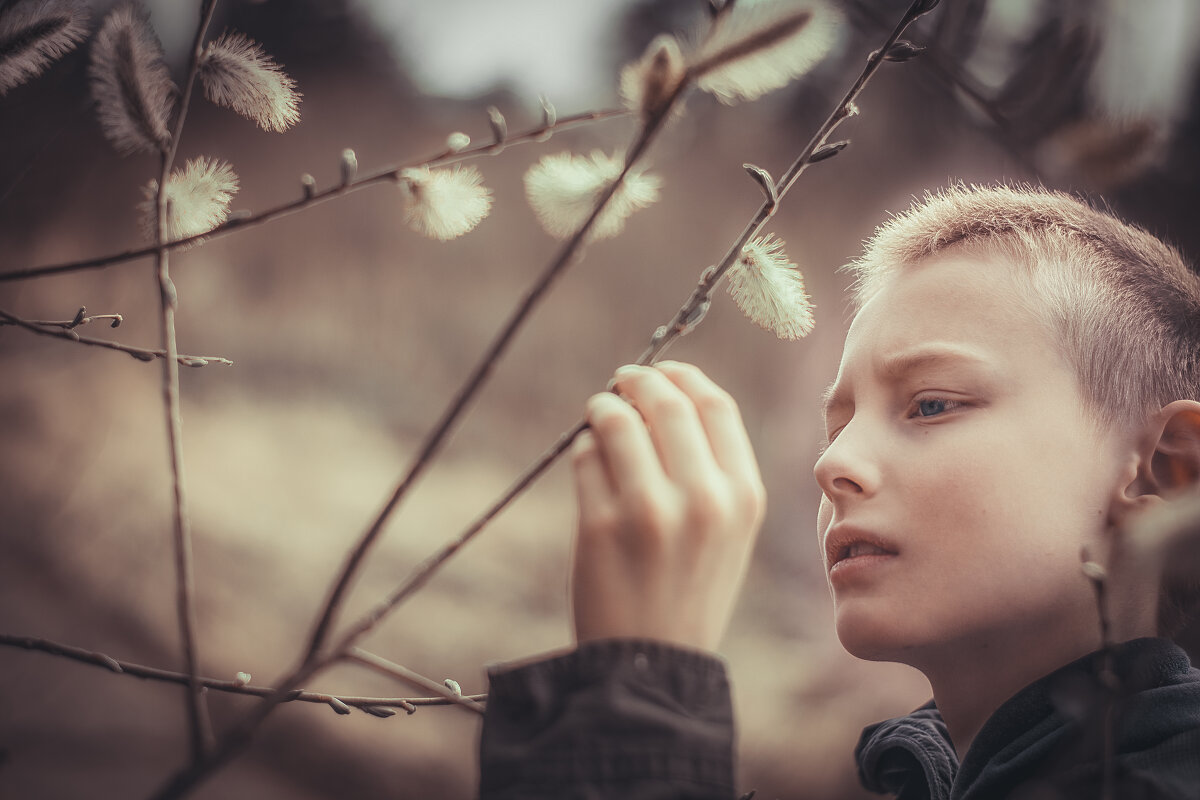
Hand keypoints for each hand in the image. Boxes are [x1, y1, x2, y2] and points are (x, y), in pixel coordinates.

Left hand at [570, 361, 766, 651]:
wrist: (653, 662)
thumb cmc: (689, 588)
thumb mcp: (728, 531)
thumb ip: (710, 467)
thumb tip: (664, 396)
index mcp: (744, 497)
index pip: (716, 406)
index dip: (683, 376)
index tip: (662, 370)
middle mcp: (703, 499)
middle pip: (666, 403)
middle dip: (637, 380)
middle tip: (620, 381)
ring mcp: (649, 511)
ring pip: (617, 422)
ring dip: (602, 408)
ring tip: (599, 415)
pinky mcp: (600, 526)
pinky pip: (585, 458)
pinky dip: (584, 449)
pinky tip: (590, 461)